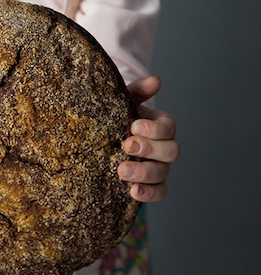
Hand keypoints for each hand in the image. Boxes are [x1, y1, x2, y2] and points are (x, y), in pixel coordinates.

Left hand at [120, 76, 179, 202]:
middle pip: (171, 151)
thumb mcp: (124, 100)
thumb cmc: (117, 115)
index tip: (133, 126)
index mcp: (161, 126)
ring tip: (121, 171)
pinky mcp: (150, 185)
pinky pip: (159, 192)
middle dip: (149, 149)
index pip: (168, 127)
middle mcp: (164, 147)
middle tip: (126, 146)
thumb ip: (138, 91)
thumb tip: (156, 80)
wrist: (103, 136)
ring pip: (163, 173)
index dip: (154, 129)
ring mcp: (159, 168)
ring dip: (144, 173)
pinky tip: (133, 191)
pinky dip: (149, 194)